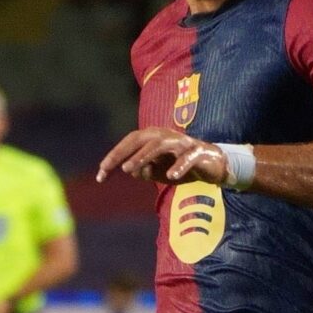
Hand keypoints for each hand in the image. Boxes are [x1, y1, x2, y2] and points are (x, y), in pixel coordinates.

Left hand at [97, 127, 227, 185]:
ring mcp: (182, 142)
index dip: (113, 157)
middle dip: (123, 153)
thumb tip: (132, 170)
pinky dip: (179, 166)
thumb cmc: (180, 167)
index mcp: (153, 138)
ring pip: (160, 145)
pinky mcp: (198, 152)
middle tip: (110, 168)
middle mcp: (165, 135)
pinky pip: (187, 158)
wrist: (212, 166)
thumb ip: (144, 171)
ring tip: (129, 169)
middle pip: (140, 139)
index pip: (129, 144)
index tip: (100, 175)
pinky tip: (171, 176)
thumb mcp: (158, 173)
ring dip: (143, 156)